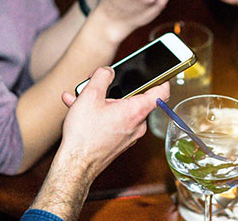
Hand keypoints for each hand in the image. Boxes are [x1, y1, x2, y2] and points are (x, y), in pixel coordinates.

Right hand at [59, 67, 169, 181]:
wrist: (74, 166)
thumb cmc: (84, 134)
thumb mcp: (90, 95)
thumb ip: (102, 76)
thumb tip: (108, 71)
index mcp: (136, 111)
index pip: (161, 92)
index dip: (163, 79)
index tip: (162, 72)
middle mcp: (137, 125)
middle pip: (134, 99)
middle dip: (114, 90)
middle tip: (97, 85)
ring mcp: (129, 135)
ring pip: (120, 110)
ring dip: (101, 102)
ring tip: (80, 98)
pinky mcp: (119, 142)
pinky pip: (113, 122)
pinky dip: (99, 115)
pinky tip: (79, 110)